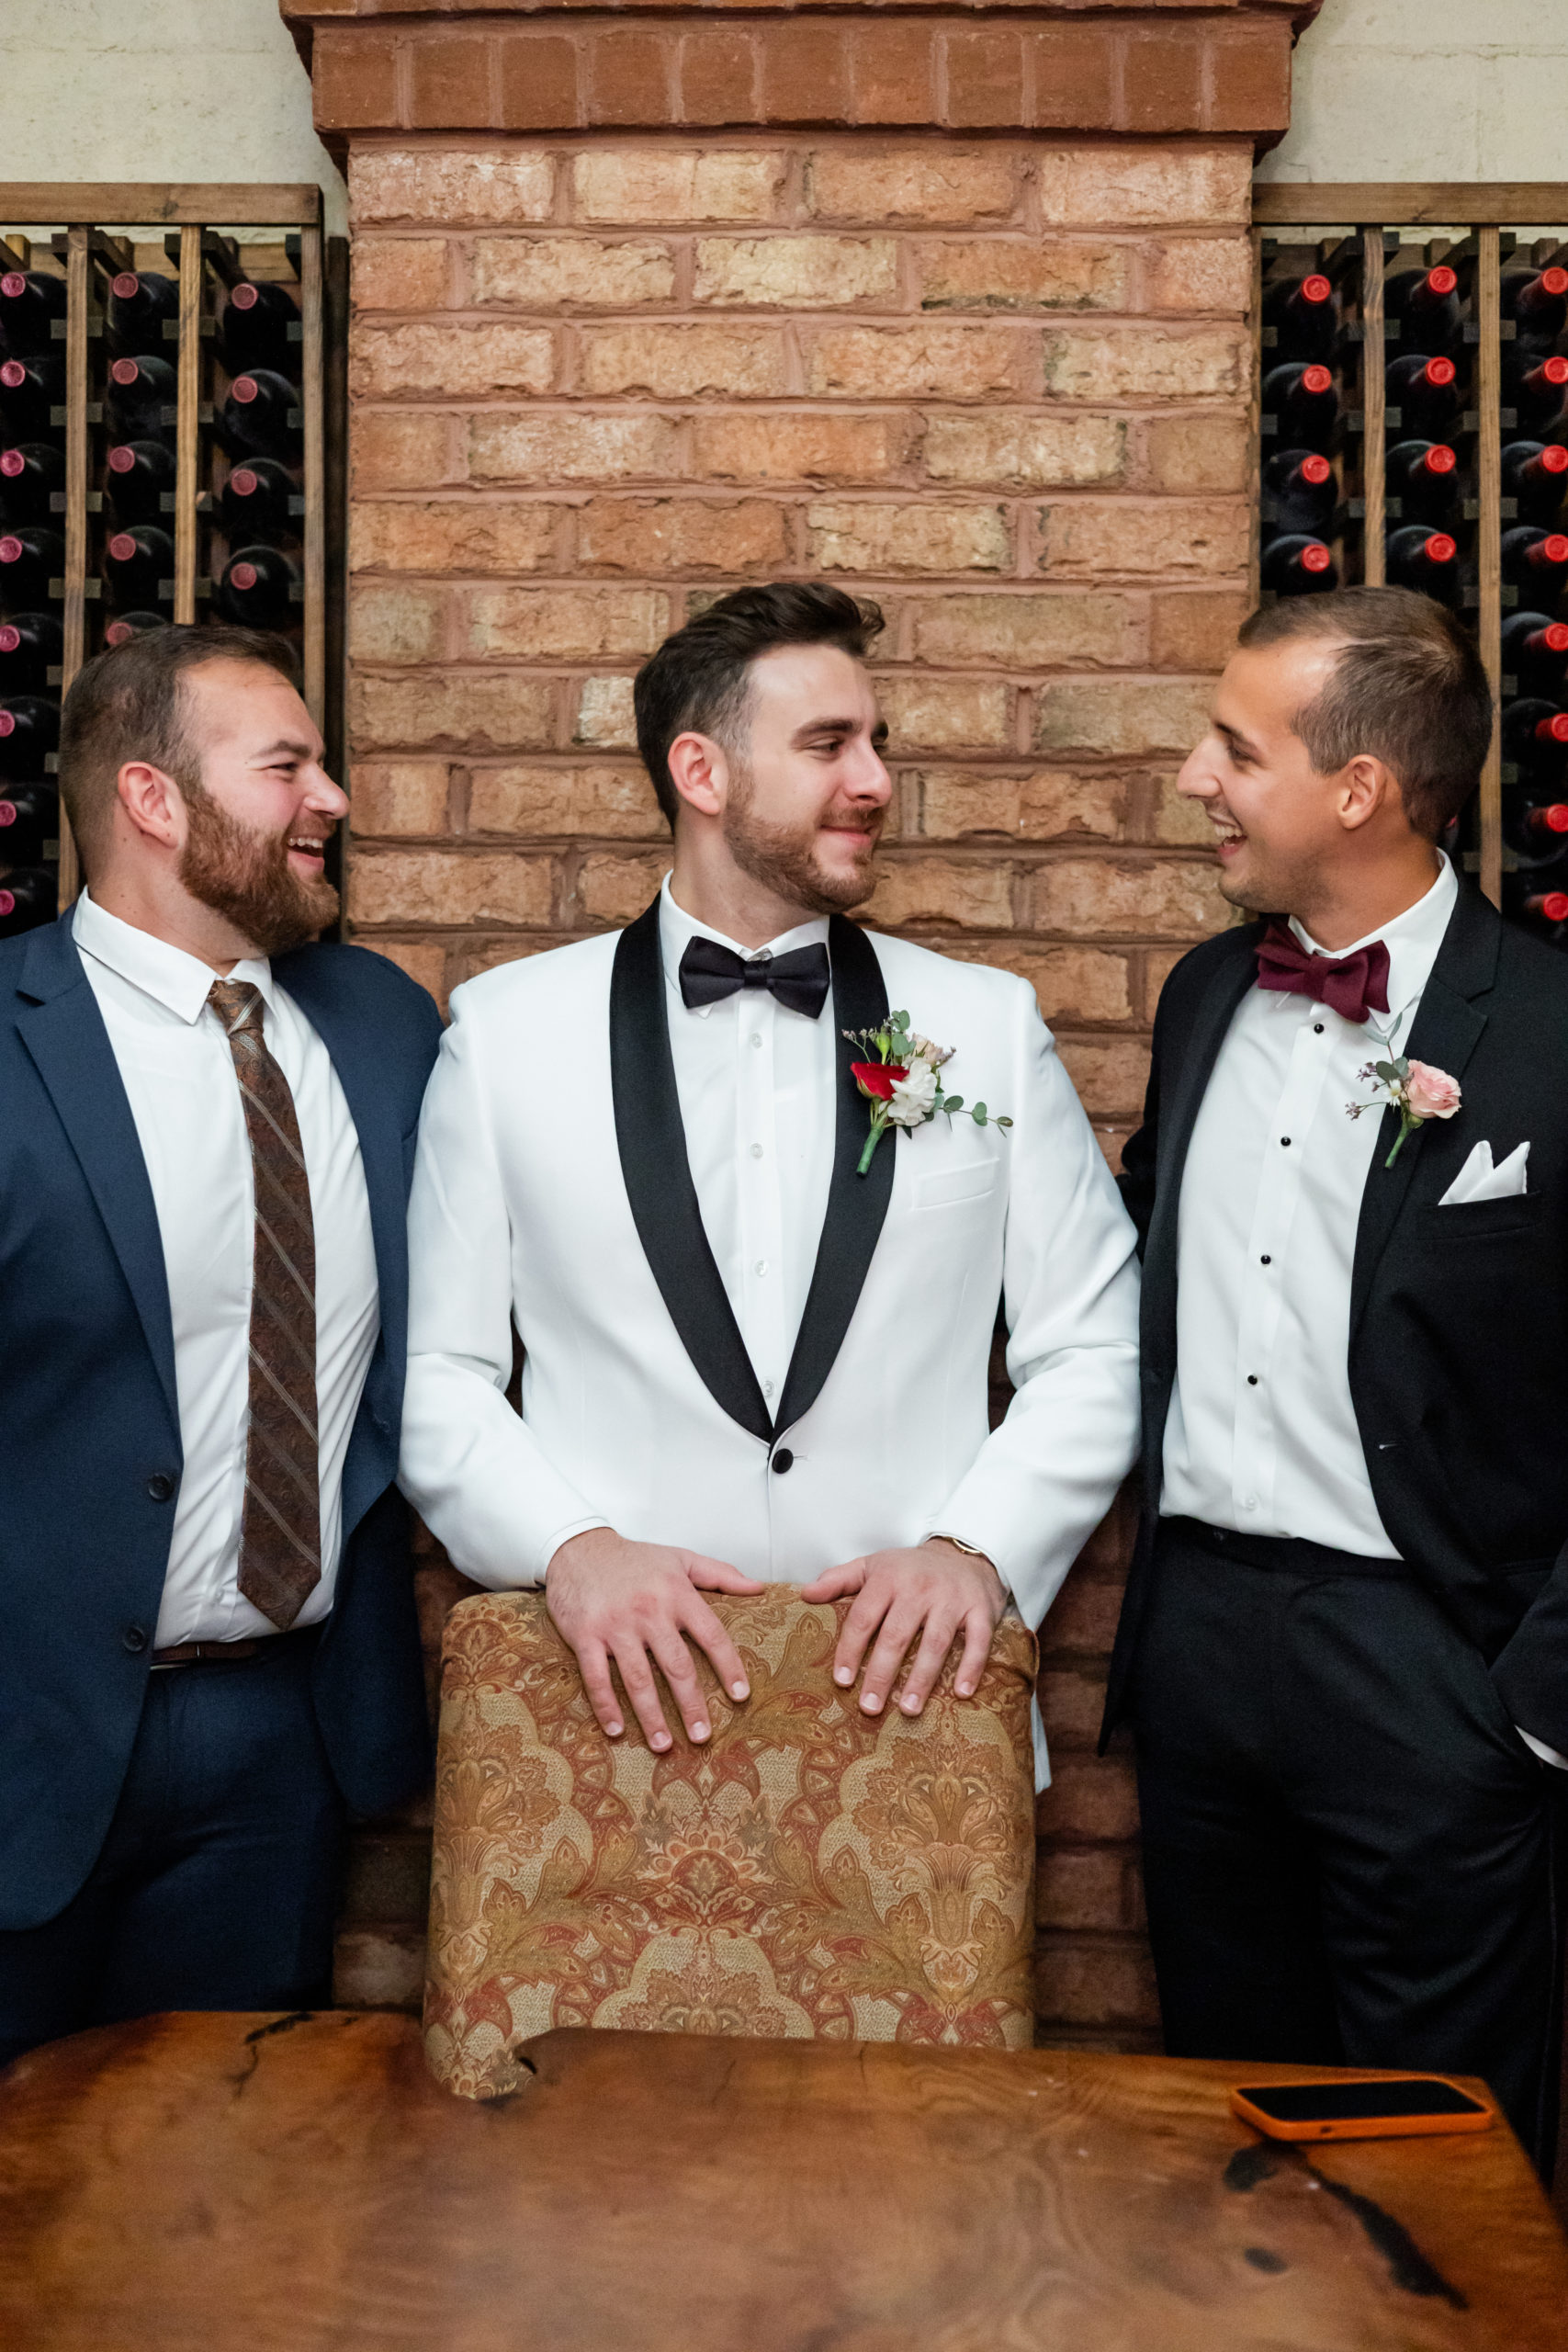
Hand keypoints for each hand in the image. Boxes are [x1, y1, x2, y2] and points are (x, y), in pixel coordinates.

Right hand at [545, 1528, 764, 1752]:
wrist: (578, 1549)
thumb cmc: (634, 1558)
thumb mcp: (680, 1559)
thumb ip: (721, 1574)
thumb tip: (759, 1588)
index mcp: (676, 1593)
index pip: (711, 1635)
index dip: (729, 1667)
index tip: (741, 1696)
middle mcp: (649, 1611)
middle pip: (676, 1665)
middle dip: (691, 1705)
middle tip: (702, 1736)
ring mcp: (615, 1625)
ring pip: (638, 1678)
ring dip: (651, 1715)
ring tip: (664, 1745)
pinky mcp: (585, 1636)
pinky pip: (596, 1677)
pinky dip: (606, 1706)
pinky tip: (617, 1730)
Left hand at [799, 1540, 1005, 1719]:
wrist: (964, 1553)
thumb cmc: (911, 1568)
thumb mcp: (873, 1565)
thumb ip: (839, 1580)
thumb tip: (805, 1595)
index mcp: (888, 1578)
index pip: (863, 1618)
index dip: (851, 1650)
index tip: (842, 1681)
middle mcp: (919, 1588)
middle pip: (897, 1635)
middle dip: (882, 1674)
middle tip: (870, 1707)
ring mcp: (952, 1600)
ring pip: (935, 1642)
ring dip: (922, 1678)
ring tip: (909, 1709)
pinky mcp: (981, 1610)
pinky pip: (979, 1642)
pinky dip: (971, 1668)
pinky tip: (961, 1693)